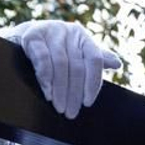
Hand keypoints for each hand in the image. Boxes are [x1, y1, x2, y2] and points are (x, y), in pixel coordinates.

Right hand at [6, 21, 123, 119]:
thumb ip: (95, 60)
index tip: (88, 103)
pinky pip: (42, 59)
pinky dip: (45, 78)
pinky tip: (47, 92)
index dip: (93, 83)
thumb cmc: (56, 50)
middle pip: (77, 67)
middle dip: (74, 93)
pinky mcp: (33, 35)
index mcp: (83, 37)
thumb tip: (118, 64)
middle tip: (71, 112)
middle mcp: (69, 32)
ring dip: (60, 89)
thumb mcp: (77, 53)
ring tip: (59, 107)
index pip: (95, 60)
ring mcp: (51, 31)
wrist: (27, 37)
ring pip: (60, 65)